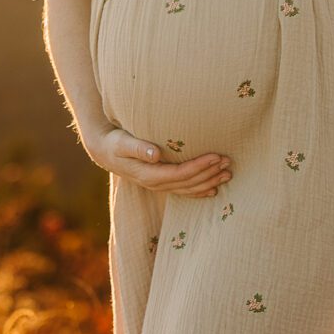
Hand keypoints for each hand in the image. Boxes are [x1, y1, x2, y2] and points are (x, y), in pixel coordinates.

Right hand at [88, 125, 231, 196]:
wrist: (105, 152)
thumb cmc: (115, 142)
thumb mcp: (122, 143)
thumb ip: (137, 147)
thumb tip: (155, 153)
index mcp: (148, 174)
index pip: (180, 173)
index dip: (199, 166)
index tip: (216, 156)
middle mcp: (156, 183)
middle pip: (188, 182)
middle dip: (209, 173)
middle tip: (228, 163)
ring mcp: (159, 185)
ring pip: (189, 188)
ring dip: (209, 182)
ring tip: (228, 174)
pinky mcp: (162, 183)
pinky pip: (184, 191)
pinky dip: (200, 191)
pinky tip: (214, 189)